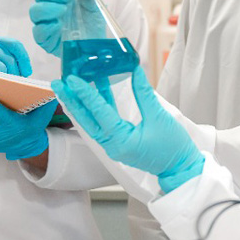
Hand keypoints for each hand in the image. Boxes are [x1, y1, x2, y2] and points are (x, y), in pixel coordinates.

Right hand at [0, 36, 31, 83]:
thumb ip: (6, 61)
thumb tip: (26, 75)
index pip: (14, 45)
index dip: (24, 59)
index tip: (27, 72)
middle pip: (9, 59)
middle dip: (15, 74)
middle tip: (16, 85)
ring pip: (2, 66)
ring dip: (7, 79)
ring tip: (7, 87)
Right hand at [31, 0, 105, 54]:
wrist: (95, 46)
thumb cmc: (91, 24)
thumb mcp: (95, 7)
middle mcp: (49, 6)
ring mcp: (45, 22)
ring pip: (35, 11)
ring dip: (48, 7)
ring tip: (63, 9)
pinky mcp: (45, 39)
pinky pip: (38, 31)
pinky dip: (47, 26)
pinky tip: (58, 25)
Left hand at [53, 66, 203, 192]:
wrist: (180, 168)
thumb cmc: (173, 147)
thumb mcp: (159, 117)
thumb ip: (144, 94)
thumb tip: (135, 71)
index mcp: (121, 140)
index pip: (99, 113)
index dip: (85, 94)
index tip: (73, 80)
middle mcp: (112, 145)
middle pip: (86, 120)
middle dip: (72, 100)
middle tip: (59, 83)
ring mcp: (114, 145)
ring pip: (92, 122)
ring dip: (82, 104)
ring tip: (71, 86)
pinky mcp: (118, 143)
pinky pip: (101, 125)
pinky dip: (95, 110)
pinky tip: (93, 95)